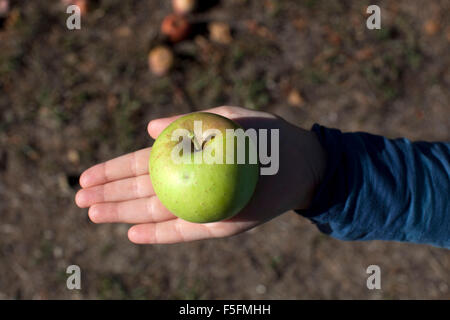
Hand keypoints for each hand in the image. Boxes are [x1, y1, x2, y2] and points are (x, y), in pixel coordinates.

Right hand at [75, 106, 325, 243]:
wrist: (300, 160)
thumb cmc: (263, 134)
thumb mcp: (225, 117)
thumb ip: (189, 122)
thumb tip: (148, 128)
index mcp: (186, 158)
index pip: (141, 165)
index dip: (112, 171)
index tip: (85, 176)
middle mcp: (189, 184)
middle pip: (141, 191)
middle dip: (108, 196)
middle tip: (78, 199)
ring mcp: (202, 206)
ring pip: (155, 213)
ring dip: (123, 214)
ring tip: (93, 213)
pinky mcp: (220, 226)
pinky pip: (184, 232)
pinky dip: (158, 234)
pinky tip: (132, 234)